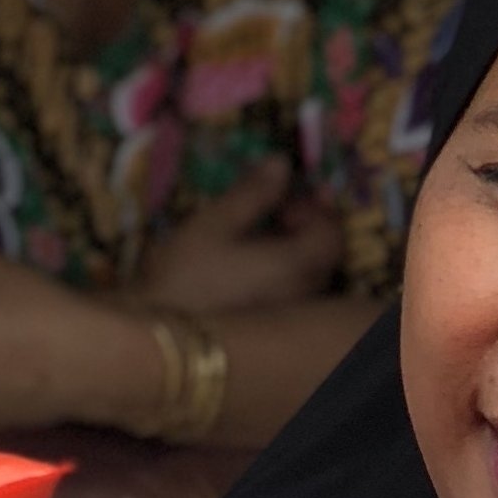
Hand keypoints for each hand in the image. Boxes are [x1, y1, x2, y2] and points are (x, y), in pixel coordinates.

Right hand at [131, 158, 344, 315]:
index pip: (332, 233)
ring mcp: (292, 314)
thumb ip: (253, 193)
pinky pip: (296, 291)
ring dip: (297, 247)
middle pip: (326, 254)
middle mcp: (305, 293)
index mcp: (297, 265)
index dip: (317, 208)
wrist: (164, 335)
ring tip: (261, 234)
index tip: (287, 197)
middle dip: (307, 225)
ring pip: (312, 273)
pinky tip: (253, 263)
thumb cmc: (187, 275)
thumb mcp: (215, 224)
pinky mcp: (275, 327)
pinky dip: (286, 269)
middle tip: (274, 211)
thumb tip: (281, 162)